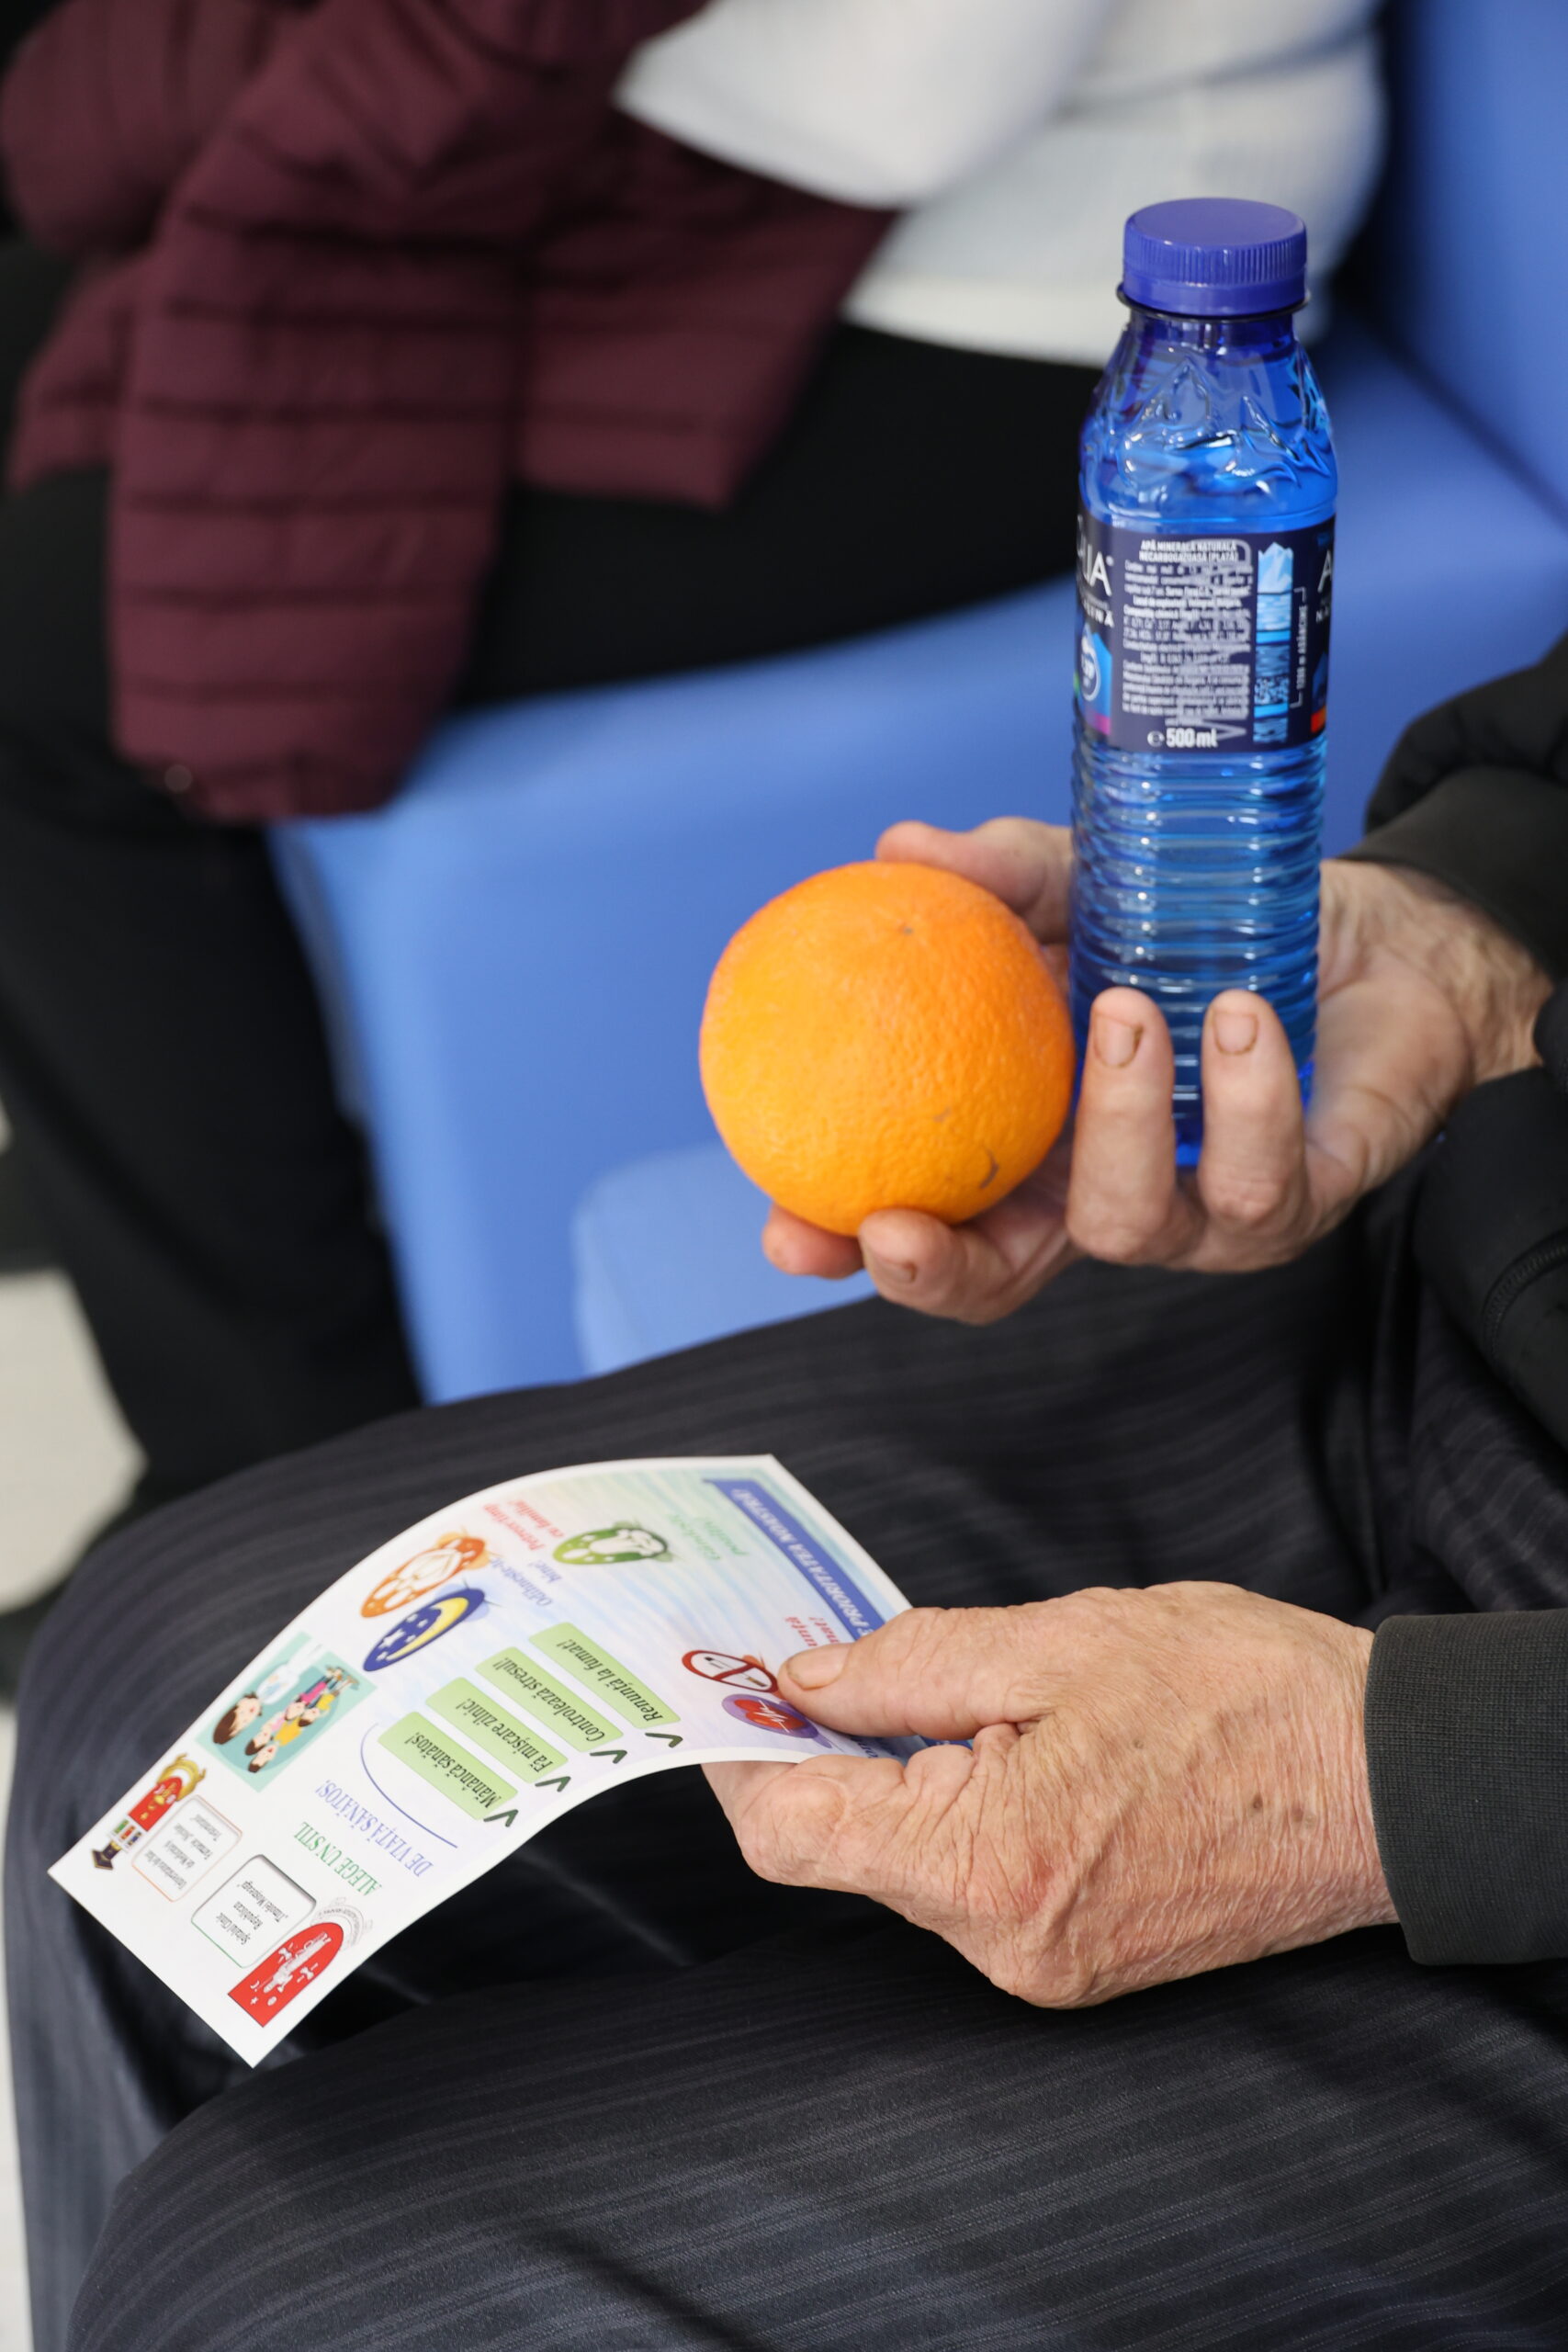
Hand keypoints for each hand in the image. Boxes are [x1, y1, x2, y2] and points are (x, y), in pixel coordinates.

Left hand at [706, 1586, 1394, 2006]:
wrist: (1387, 1784)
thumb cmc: (1244, 1696)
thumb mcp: (1065, 1640)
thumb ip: (914, 1662)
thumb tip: (806, 1681)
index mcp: (988, 1863)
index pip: (792, 1834)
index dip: (738, 1755)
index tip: (721, 1683)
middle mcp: (1002, 1941)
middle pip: (843, 1849)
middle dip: (818, 1749)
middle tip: (813, 1650)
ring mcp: (1042, 1963)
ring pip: (907, 1861)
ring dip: (892, 1773)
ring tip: (929, 1680)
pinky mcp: (1077, 1956)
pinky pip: (970, 1879)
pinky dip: (952, 1806)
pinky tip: (992, 1735)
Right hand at [764, 819, 1549, 1320]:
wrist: (1379, 937)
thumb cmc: (1214, 932)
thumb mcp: (1091, 888)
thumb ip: (1001, 879)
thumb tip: (896, 848)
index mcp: (1034, 1146)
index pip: (933, 1223)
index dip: (855, 1248)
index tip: (789, 1231)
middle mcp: (1104, 1196)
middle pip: (1001, 1281)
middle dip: (939, 1274)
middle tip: (894, 1225)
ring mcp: (1200, 1216)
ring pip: (1128, 1225)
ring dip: (1116, 1120)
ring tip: (1126, 1007)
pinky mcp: (1301, 1202)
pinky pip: (1258, 1179)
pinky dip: (1244, 1092)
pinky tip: (1233, 1013)